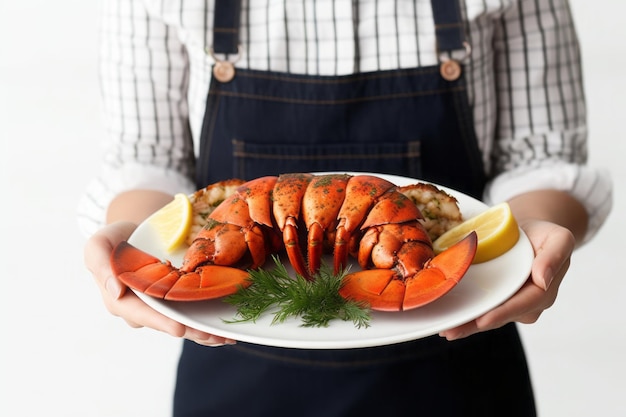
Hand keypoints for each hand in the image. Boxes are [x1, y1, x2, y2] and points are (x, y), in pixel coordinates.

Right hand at [84, 221, 235, 346]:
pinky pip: (189, 316)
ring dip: (202, 332)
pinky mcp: (172, 303)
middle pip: (167, 323)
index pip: (142, 314)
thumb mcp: (99, 245)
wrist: (131, 236)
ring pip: (181, 324)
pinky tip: (223, 331)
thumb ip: (101, 264)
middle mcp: (140, 310)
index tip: (179, 329)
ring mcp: (157, 309)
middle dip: (190, 331)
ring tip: (224, 337)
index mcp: (120, 301)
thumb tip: (115, 291)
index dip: (161, 322)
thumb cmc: (113, 240)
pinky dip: (205, 323)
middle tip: (212, 336)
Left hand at [439, 219, 575, 339]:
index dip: (502, 314)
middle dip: (476, 325)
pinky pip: (481, 310)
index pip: (521, 305)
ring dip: (466, 325)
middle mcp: (527, 303)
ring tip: (445, 330)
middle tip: (451, 331)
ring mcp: (511, 304)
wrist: (530, 230)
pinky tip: (447, 323)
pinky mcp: (497, 300)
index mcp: (543, 290)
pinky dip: (465, 316)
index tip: (482, 320)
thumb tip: (543, 280)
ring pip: (488, 317)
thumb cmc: (544, 234)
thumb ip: (555, 257)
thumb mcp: (558, 238)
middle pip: (500, 316)